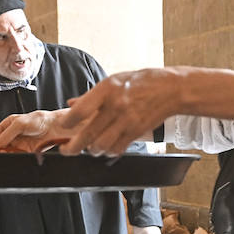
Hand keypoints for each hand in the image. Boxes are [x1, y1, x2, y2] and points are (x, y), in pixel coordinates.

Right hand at [0, 108, 70, 151]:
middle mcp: (12, 136)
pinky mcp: (27, 152)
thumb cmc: (40, 120)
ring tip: (1, 155)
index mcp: (7, 126)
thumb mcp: (19, 123)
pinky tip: (11, 158)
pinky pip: (17, 157)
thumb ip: (6, 134)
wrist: (57, 127)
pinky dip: (13, 159)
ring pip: (6, 153)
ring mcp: (19, 144)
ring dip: (3, 155)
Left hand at [55, 68, 183, 155]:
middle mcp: (116, 106)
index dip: (68, 122)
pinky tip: (106, 148)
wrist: (169, 90)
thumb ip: (92, 95)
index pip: (80, 110)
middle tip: (66, 150)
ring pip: (101, 146)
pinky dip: (108, 152)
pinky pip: (117, 149)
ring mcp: (127, 121)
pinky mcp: (136, 132)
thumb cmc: (141, 83)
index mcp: (107, 90)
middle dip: (73, 147)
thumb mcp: (113, 81)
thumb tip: (72, 103)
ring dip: (92, 151)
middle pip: (88, 134)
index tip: (63, 127)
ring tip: (90, 148)